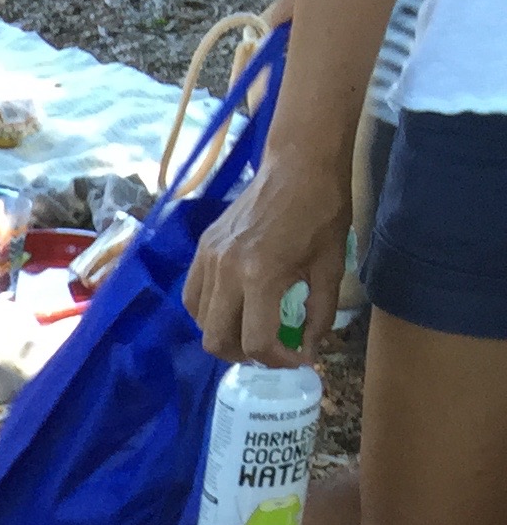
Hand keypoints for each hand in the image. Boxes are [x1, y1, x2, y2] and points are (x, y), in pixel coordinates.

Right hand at [184, 146, 347, 362]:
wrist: (298, 163)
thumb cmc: (323, 210)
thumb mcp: (331, 266)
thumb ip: (319, 314)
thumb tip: (308, 349)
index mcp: (261, 276)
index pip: (256, 341)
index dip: (278, 361)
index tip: (296, 359)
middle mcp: (226, 272)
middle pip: (216, 340)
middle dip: (244, 356)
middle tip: (269, 351)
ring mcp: (208, 260)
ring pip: (200, 322)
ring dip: (225, 335)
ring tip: (249, 330)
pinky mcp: (202, 251)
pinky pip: (193, 297)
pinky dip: (208, 313)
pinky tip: (231, 308)